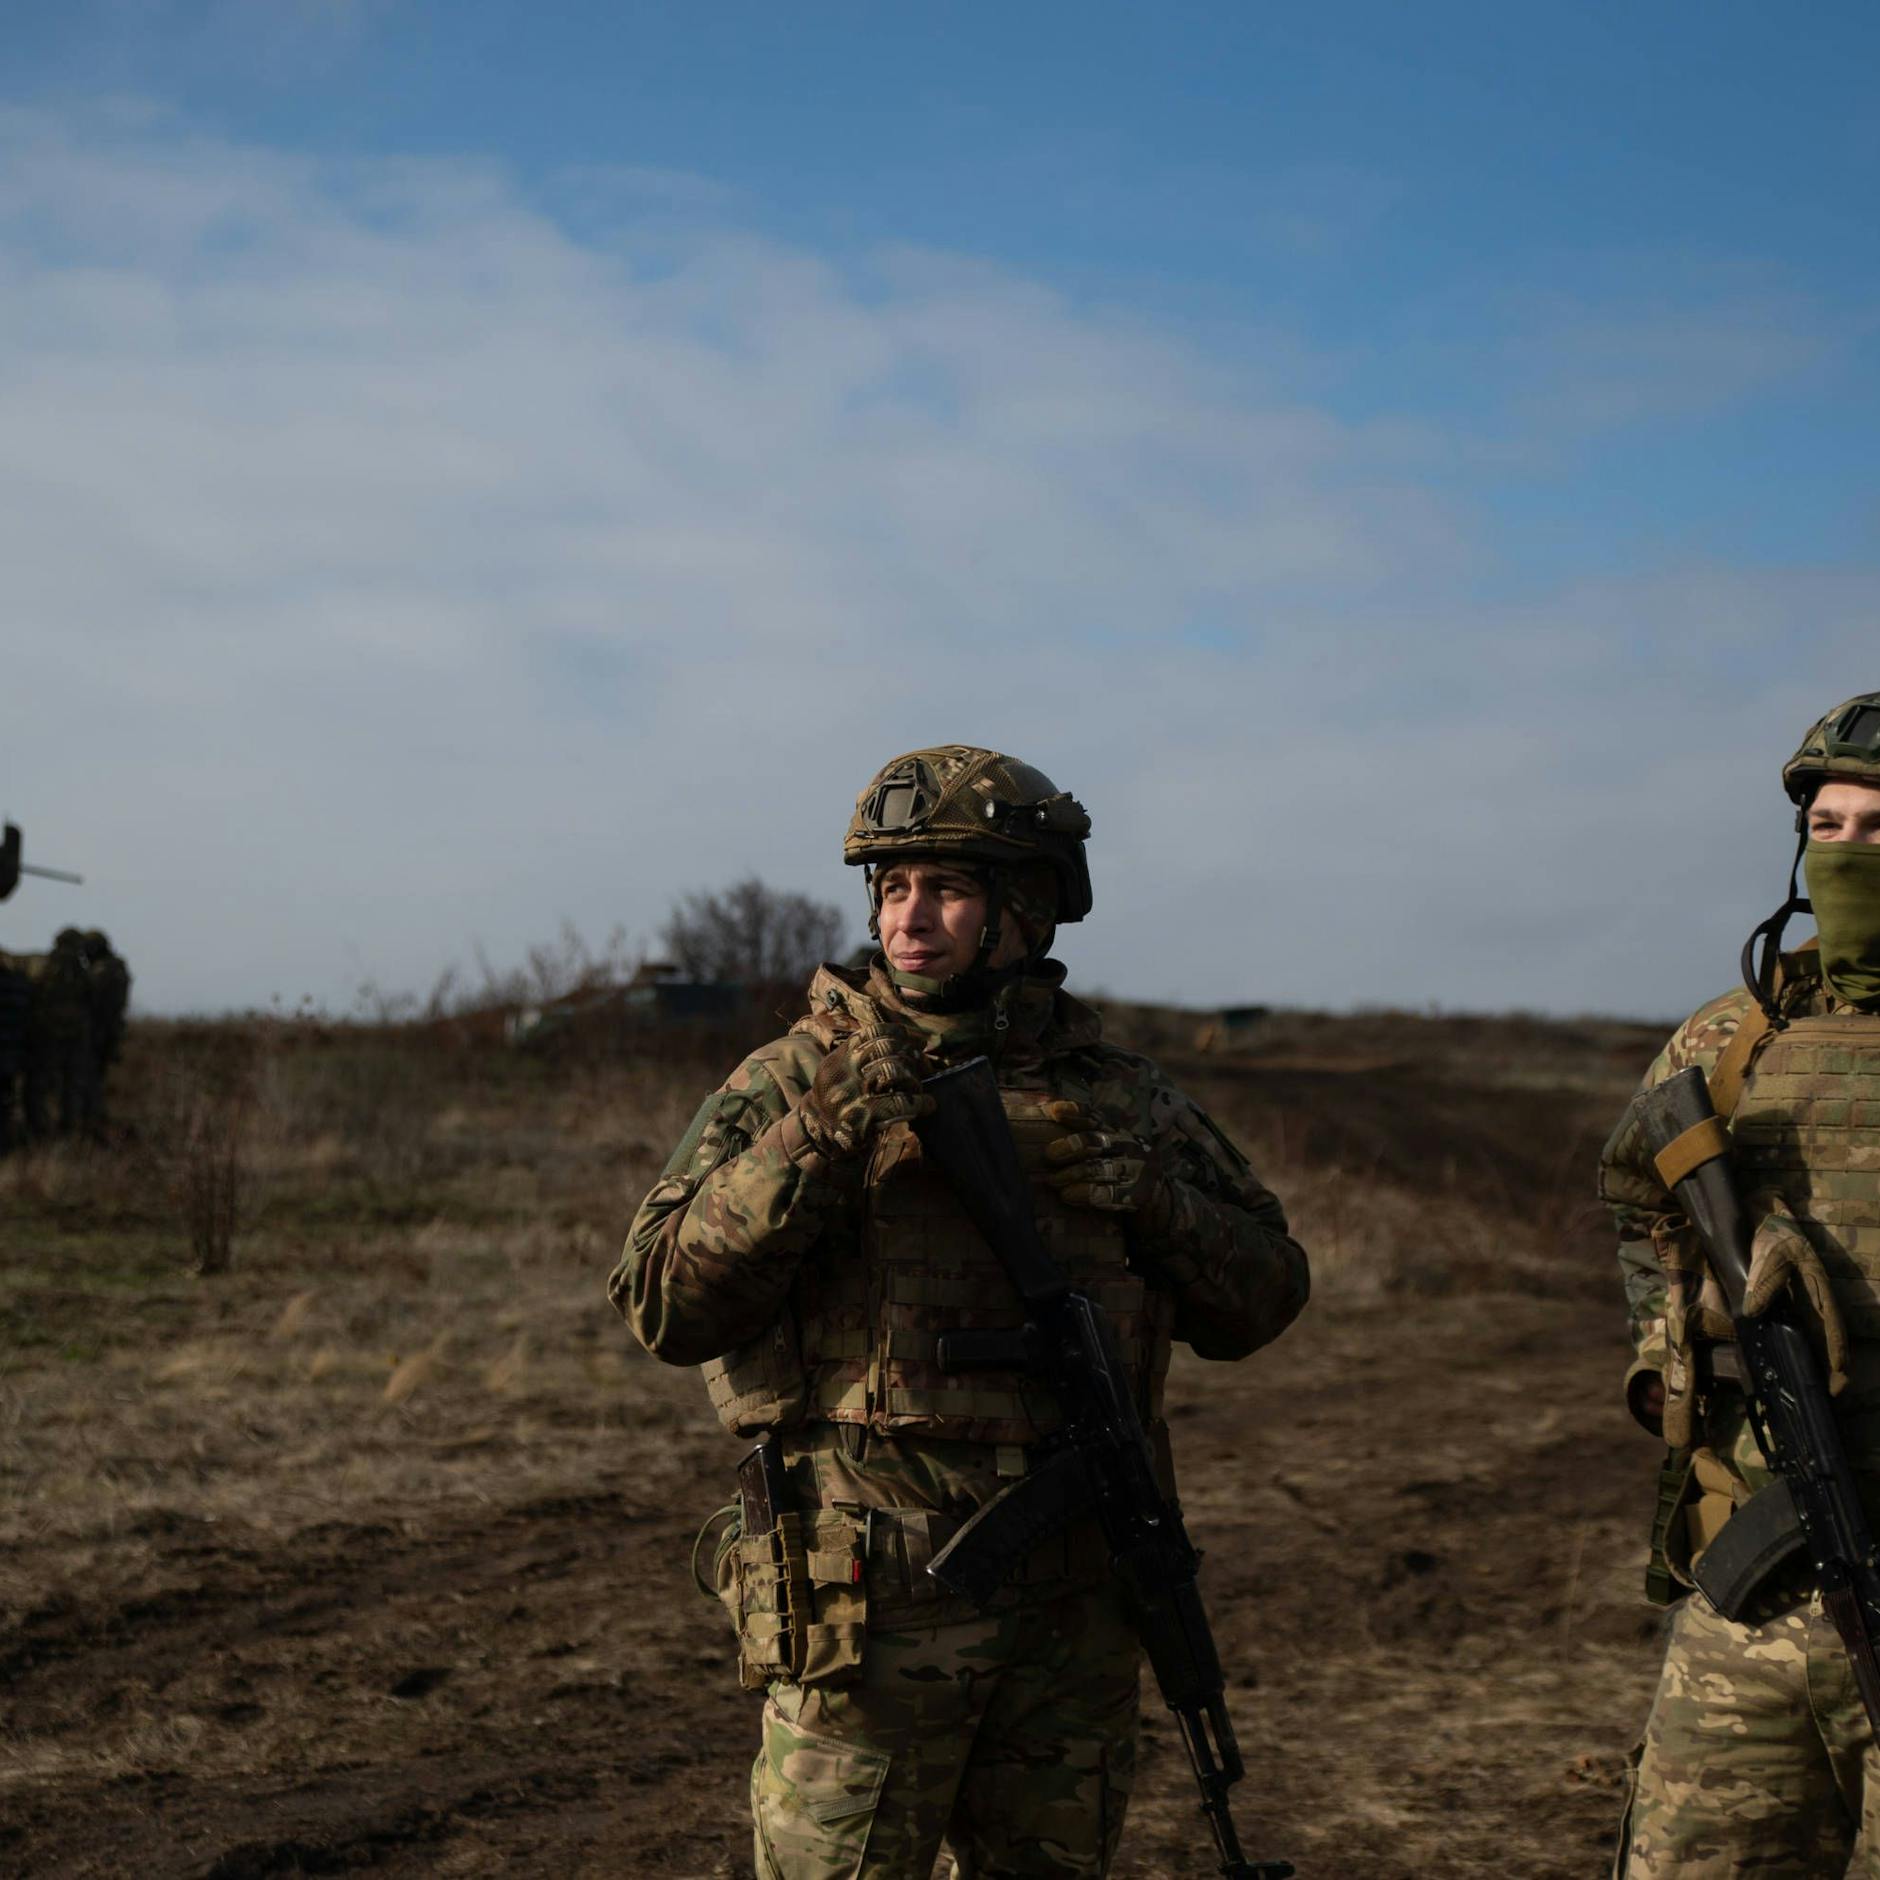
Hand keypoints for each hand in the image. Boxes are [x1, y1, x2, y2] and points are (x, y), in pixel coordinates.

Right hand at [796, 1027, 930, 1157]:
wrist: (817, 1135)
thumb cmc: (838, 1101)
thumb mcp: (840, 1072)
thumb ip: (863, 1056)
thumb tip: (909, 1041)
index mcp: (840, 1058)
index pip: (872, 1033)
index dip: (898, 1034)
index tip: (912, 1042)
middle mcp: (844, 1072)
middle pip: (885, 1048)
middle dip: (909, 1055)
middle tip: (922, 1067)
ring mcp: (853, 1094)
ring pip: (891, 1070)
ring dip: (913, 1079)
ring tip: (917, 1088)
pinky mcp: (863, 1117)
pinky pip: (899, 1103)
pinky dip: (920, 1102)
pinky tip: (927, 1105)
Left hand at [1041, 1101, 1169, 1221]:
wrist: (1158, 1197)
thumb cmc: (1120, 1167)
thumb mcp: (1108, 1147)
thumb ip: (1085, 1135)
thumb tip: (1047, 1116)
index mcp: (1117, 1131)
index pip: (1094, 1118)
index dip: (1075, 1112)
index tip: (1054, 1111)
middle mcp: (1128, 1145)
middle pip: (1095, 1141)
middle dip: (1070, 1146)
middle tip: (1049, 1155)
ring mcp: (1135, 1169)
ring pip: (1099, 1168)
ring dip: (1072, 1174)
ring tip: (1053, 1181)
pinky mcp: (1138, 1193)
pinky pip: (1109, 1193)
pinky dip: (1086, 1194)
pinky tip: (1069, 1195)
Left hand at [1743, 1211, 1848, 1394]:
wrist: (1766, 1219)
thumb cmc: (1773, 1237)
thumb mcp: (1770, 1256)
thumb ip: (1764, 1282)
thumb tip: (1752, 1311)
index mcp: (1819, 1289)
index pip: (1832, 1325)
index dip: (1836, 1349)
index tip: (1840, 1372)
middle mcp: (1819, 1299)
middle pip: (1831, 1337)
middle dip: (1834, 1365)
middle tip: (1831, 1392)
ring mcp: (1809, 1301)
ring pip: (1821, 1336)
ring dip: (1824, 1360)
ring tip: (1823, 1387)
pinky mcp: (1797, 1301)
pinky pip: (1807, 1328)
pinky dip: (1809, 1347)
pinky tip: (1802, 1361)